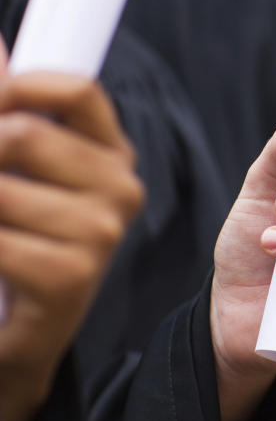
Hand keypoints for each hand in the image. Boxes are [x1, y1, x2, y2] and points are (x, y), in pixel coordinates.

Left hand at [0, 68, 143, 420]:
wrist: (16, 335)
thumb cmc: (16, 241)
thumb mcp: (15, 171)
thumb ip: (9, 109)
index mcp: (111, 153)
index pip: (78, 89)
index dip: (18, 85)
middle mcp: (120, 187)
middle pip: (25, 134)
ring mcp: (102, 232)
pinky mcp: (71, 276)